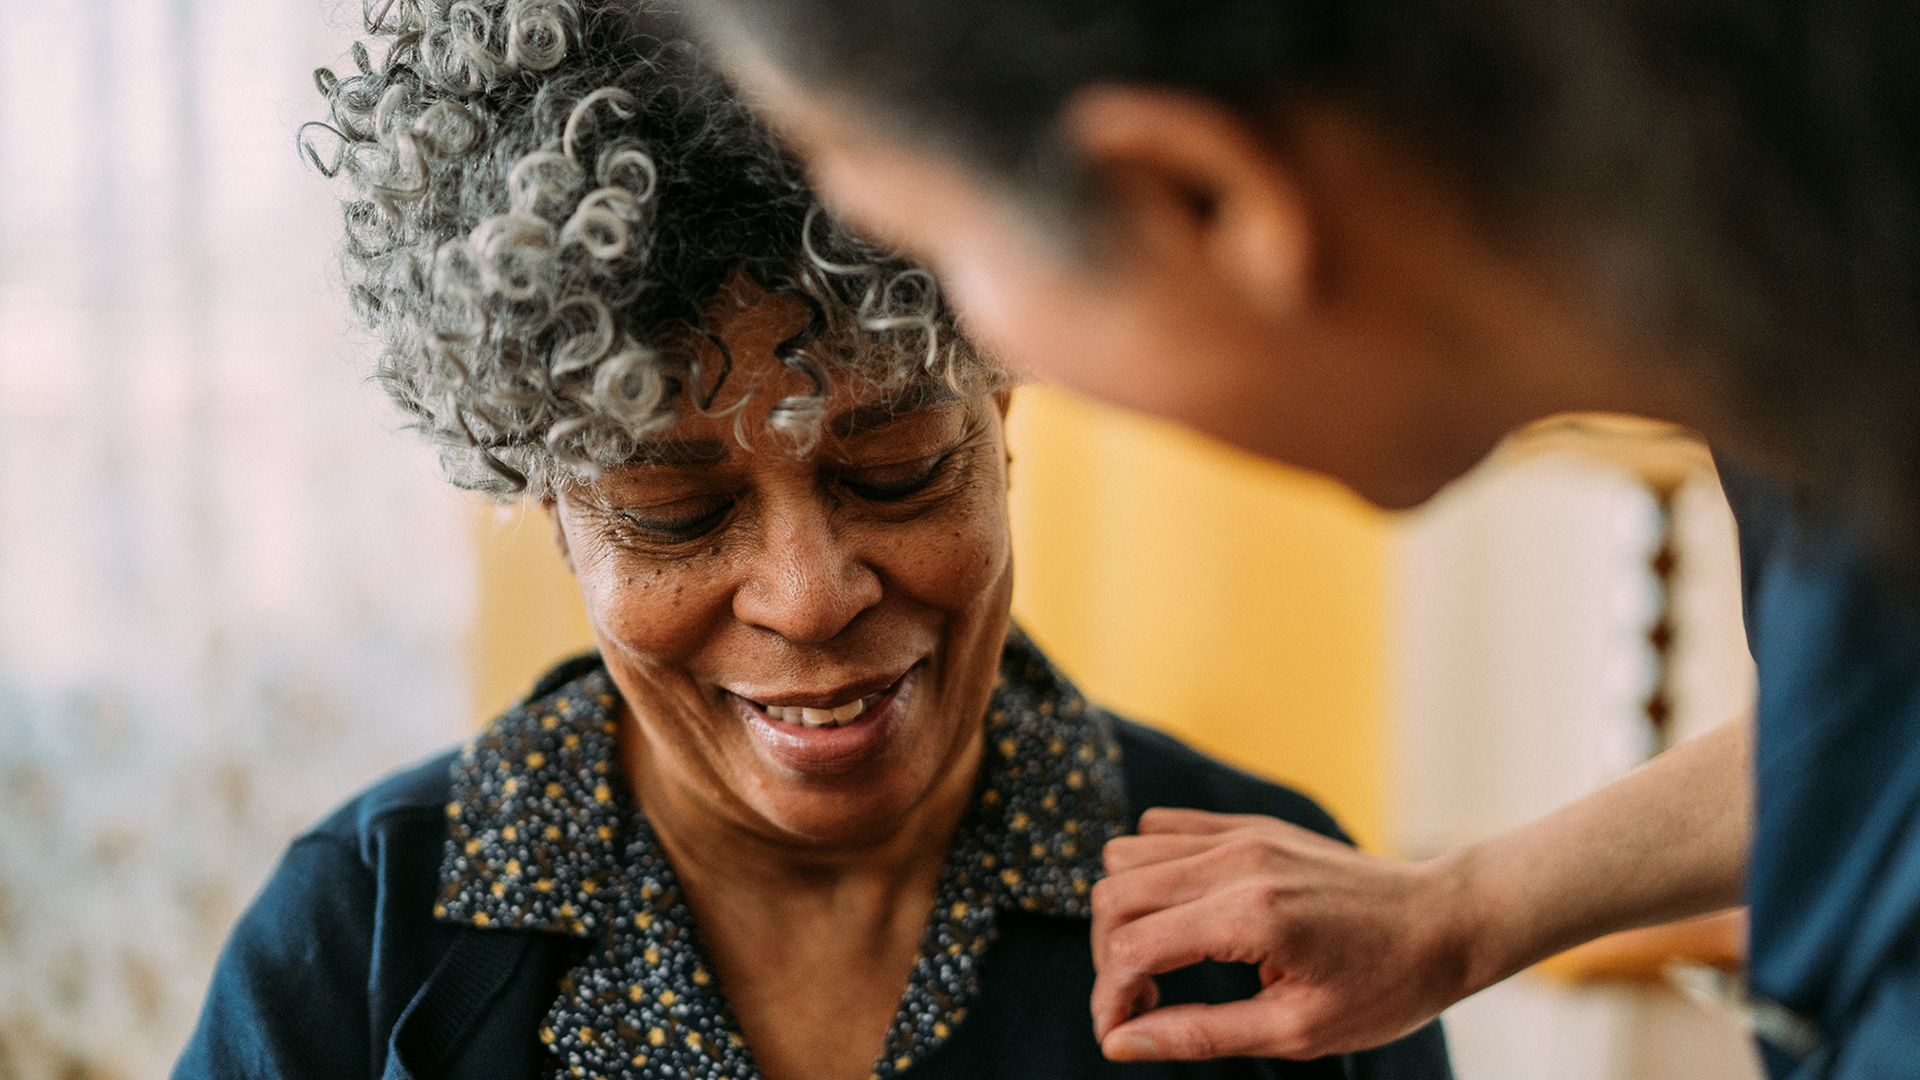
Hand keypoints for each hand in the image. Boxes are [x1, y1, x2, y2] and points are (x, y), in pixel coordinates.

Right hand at [1089, 807, 1476, 1060]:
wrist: (1448, 920)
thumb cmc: (1386, 986)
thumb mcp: (1297, 1032)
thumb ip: (1199, 1034)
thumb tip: (1119, 1043)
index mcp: (1249, 915)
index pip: (1131, 947)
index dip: (1109, 999)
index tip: (1120, 1034)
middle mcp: (1235, 862)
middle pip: (1114, 894)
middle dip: (1110, 957)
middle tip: (1145, 1002)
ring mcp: (1241, 835)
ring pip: (1127, 855)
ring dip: (1125, 912)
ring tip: (1163, 959)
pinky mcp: (1249, 825)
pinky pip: (1162, 829)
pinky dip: (1150, 871)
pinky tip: (1184, 915)